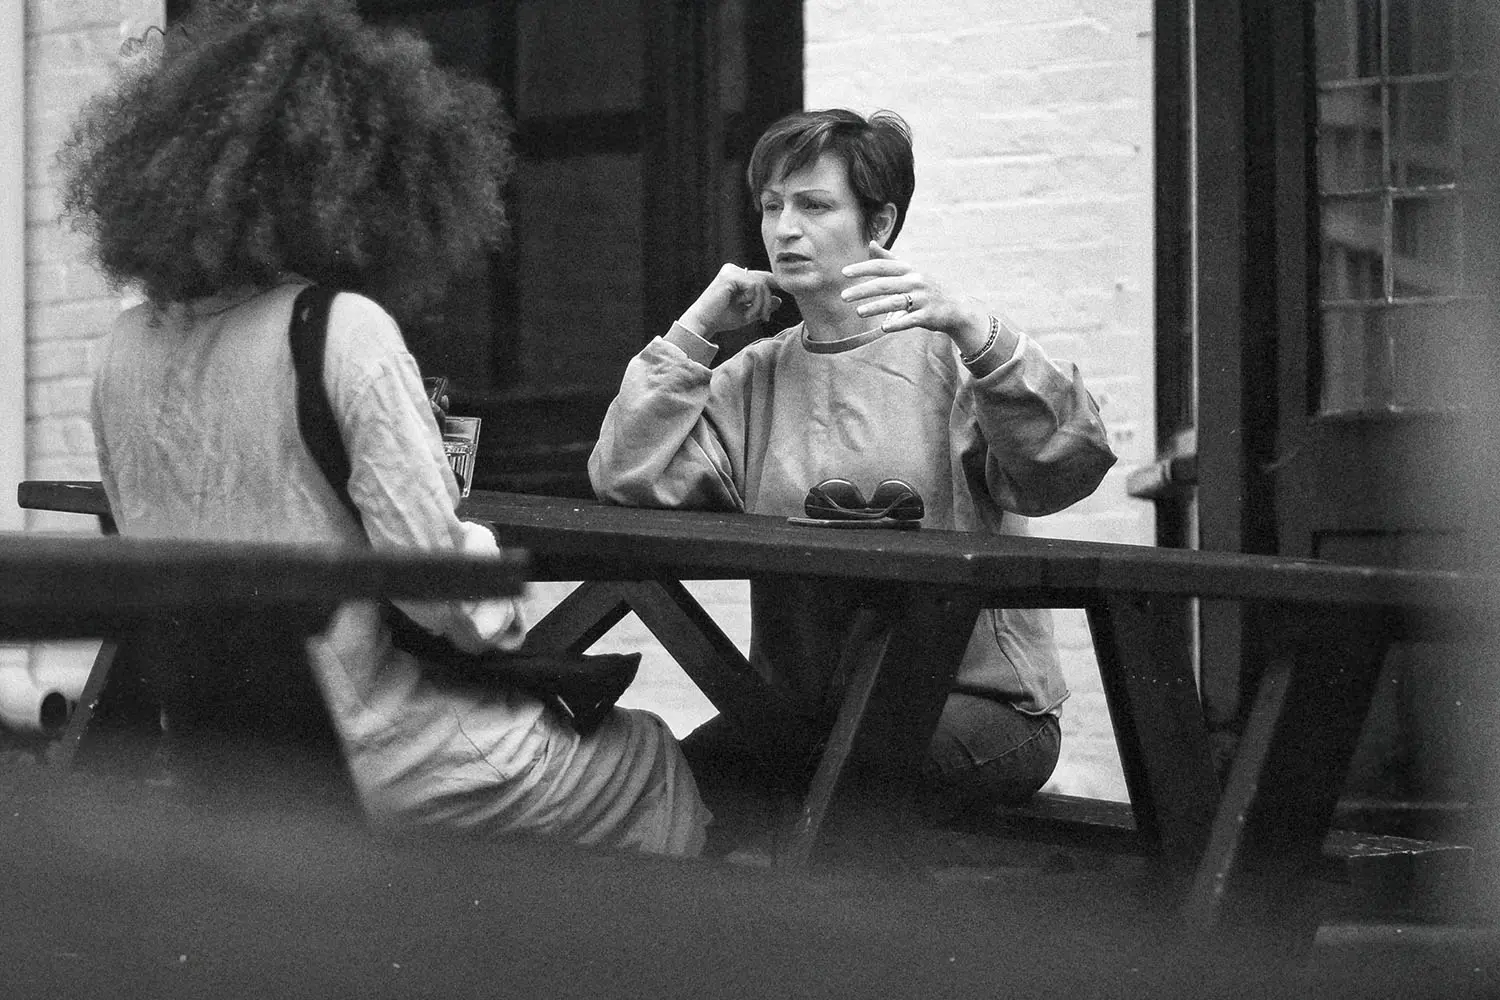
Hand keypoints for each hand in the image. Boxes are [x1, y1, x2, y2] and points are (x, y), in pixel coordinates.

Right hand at [678, 263, 782, 337]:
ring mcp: (732, 271)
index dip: (773, 288)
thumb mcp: (747, 312)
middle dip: (767, 301)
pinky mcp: (731, 276)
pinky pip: (754, 286)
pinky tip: (744, 309)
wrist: (704, 323)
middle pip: (764, 279)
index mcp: (736, 275)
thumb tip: (779, 300)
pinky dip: (754, 302)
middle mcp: (734, 269)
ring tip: (751, 317)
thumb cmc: (722, 319)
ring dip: (760, 304)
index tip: (774, 306)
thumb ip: (761, 305)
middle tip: (764, 318)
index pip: (761, 278)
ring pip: (761, 284)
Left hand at [841, 242, 994, 353]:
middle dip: (863, 290)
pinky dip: (897, 323)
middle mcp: (915, 282)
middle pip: (885, 284)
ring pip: (896, 302)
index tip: (844, 273)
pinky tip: (883, 328)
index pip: (882, 267)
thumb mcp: (911, 271)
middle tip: (843, 297)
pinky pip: (911, 320)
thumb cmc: (927, 289)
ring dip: (876, 307)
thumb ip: (889, 259)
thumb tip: (870, 243)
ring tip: (859, 312)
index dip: (863, 269)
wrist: (956, 307)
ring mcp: (923, 299)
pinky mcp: (928, 316)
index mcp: (909, 270)